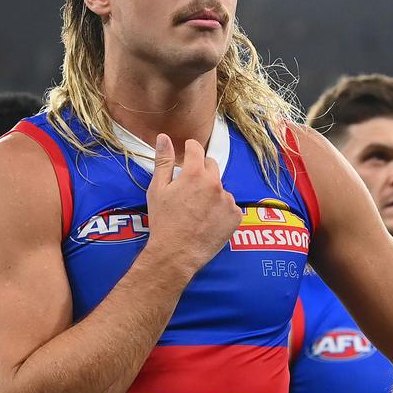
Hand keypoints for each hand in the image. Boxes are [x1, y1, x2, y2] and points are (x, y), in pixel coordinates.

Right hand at [145, 134, 242, 273]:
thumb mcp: (157, 189)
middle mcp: (214, 183)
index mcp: (194, 173)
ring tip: (197, 210)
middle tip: (189, 188)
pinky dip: (221, 210)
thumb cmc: (163, 222)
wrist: (176, 254)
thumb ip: (163, 161)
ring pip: (220, 188)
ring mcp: (227, 200)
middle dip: (201, 171)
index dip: (189, 149)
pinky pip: (230, 206)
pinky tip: (208, 221)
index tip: (187, 154)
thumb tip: (164, 138)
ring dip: (211, 193)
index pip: (196, 149)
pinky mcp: (236, 216)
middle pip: (211, 166)